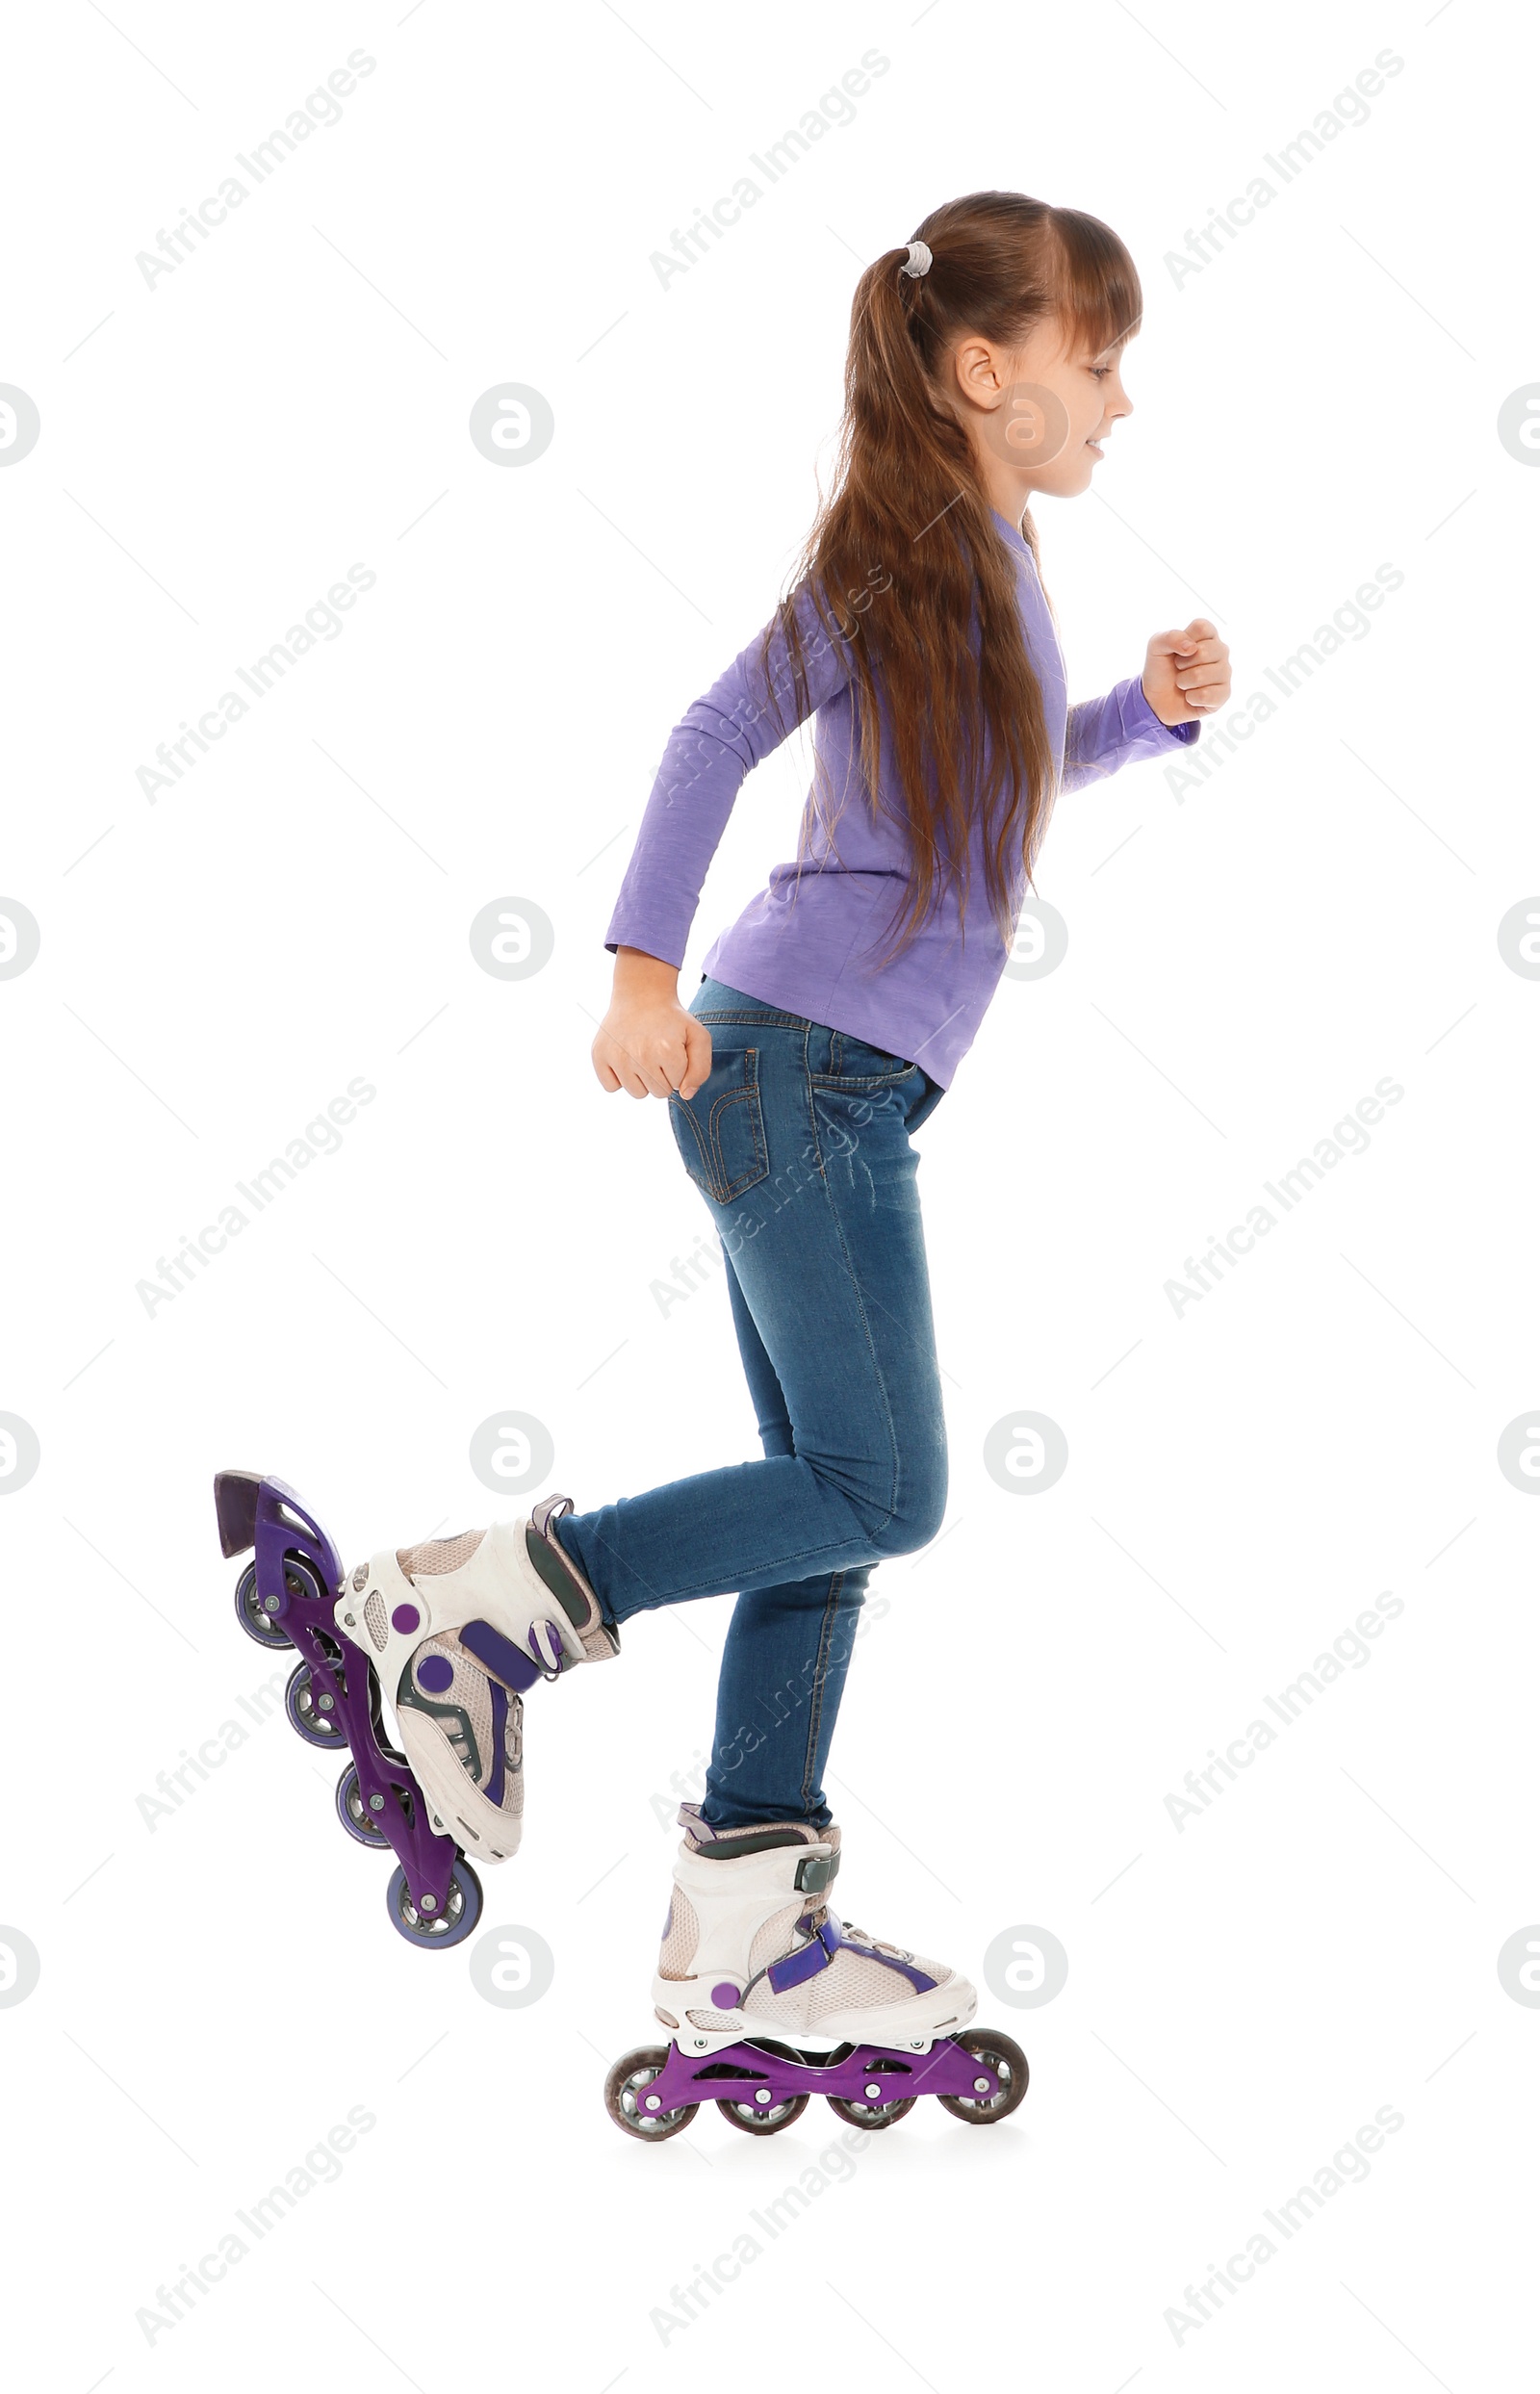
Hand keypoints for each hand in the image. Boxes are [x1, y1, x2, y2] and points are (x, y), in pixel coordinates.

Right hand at [591, 948, 712, 1099]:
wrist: (641, 995)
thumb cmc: (671, 1020)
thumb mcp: (698, 1037)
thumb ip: (701, 1069)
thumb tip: (684, 1094)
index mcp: (667, 1050)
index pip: (676, 1085)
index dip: (677, 1069)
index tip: (672, 1050)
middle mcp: (640, 1055)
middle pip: (657, 1092)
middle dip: (661, 1076)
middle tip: (656, 1052)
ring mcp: (617, 1056)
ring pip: (636, 1093)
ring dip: (641, 1079)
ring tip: (642, 1055)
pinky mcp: (599, 1056)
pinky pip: (611, 1087)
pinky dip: (618, 1078)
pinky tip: (625, 1058)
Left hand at [1142, 619, 1230, 724]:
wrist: (1157, 698)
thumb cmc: (1161, 668)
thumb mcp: (1156, 646)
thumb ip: (1171, 637)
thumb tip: (1191, 647)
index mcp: (1208, 635)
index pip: (1202, 627)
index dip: (1183, 641)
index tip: (1178, 650)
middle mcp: (1221, 651)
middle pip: (1204, 652)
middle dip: (1182, 664)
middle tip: (1179, 668)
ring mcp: (1225, 672)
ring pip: (1201, 676)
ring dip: (1184, 682)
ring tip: (1184, 683)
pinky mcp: (1224, 693)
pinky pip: (1206, 695)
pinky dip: (1191, 698)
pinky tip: (1191, 696)